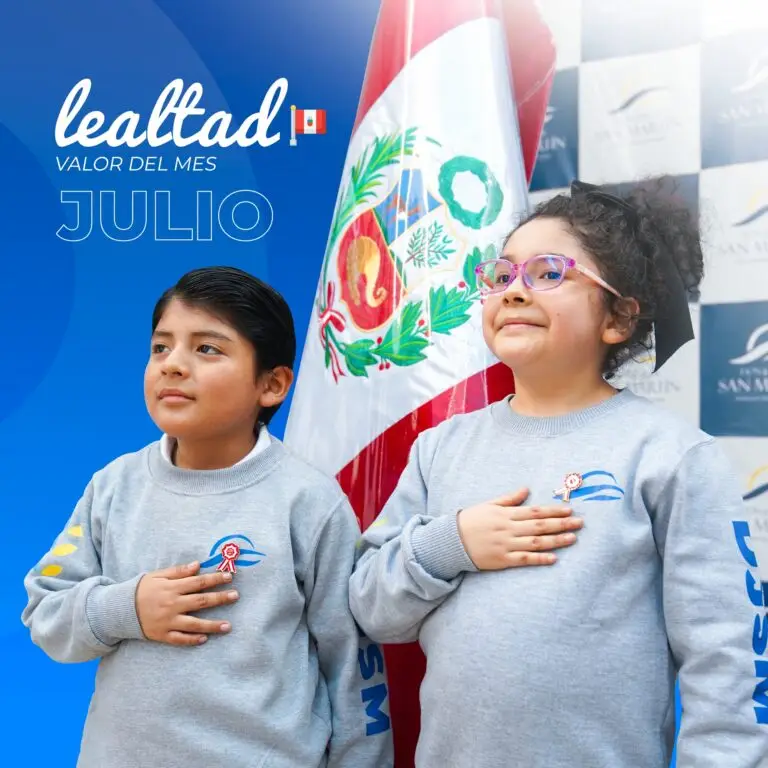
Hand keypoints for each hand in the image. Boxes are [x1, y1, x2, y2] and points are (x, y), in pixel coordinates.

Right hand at [135, 562, 238, 645]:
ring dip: (212, 625)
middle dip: (220, 598)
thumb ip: (178, 571)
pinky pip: (179, 639)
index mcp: (172, 588)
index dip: (215, 579)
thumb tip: (197, 565)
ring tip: (228, 626)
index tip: (230, 576)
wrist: (118, 610)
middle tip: (236, 596)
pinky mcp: (162, 635)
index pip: (198, 582)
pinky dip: (192, 640)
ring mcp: (168, 621)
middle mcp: (172, 605)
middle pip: (201, 601)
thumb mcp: (157, 575)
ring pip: (194, 624)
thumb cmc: (141, 589)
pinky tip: (204, 640)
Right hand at [457, 487, 582, 569]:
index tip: (569, 510)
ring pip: (536, 543)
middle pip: (539, 526)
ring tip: (573, 538)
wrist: (452, 541)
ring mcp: (506, 545)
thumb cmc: (471, 520)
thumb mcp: (489, 505)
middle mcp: (508, 529)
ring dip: (556, 541)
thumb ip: (509, 499)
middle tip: (580, 523)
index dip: (553, 510)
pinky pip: (524, 559)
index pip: (534, 511)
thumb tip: (526, 489)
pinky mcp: (503, 560)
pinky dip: (539, 559)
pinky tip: (553, 558)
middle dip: (561, 524)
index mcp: (506, 514)